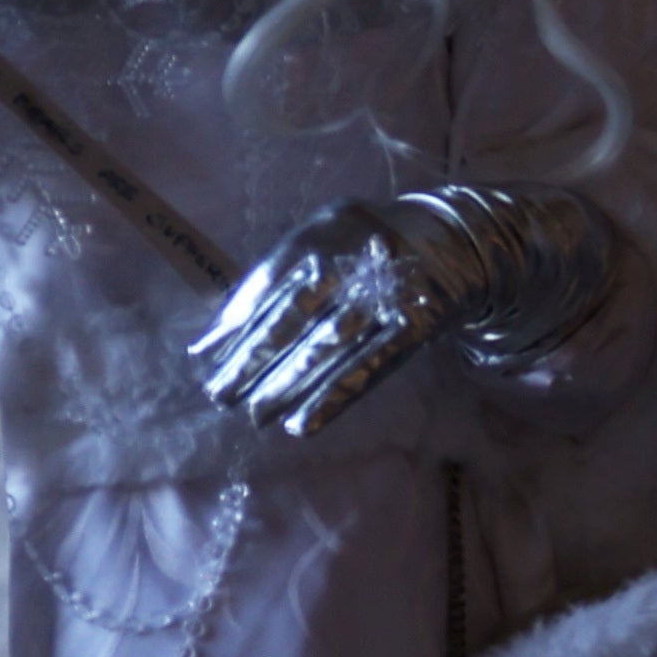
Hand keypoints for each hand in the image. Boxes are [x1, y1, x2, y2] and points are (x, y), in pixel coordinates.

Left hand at [191, 199, 456, 438]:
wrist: (451, 241)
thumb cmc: (363, 247)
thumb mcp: (323, 238)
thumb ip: (274, 278)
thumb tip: (214, 337)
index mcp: (326, 231)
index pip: (271, 280)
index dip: (236, 320)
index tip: (205, 357)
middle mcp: (355, 260)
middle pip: (295, 316)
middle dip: (252, 359)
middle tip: (220, 395)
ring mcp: (388, 294)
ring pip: (327, 347)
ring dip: (286, 385)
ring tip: (254, 415)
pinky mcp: (415, 325)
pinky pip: (368, 368)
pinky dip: (332, 399)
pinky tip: (300, 424)